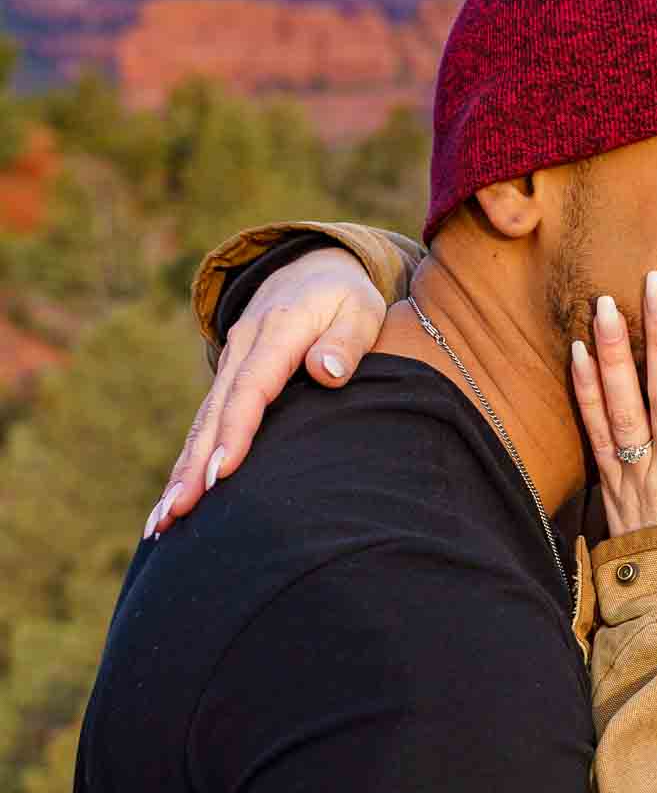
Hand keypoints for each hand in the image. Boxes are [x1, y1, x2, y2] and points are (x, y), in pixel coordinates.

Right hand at [148, 248, 383, 536]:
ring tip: (163, 523)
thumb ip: (345, 342)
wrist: (310, 270)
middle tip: (177, 513)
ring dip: (180, 474)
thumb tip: (326, 372)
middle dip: (193, 467)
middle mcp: (242, 350)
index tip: (224, 473)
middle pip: (214, 415)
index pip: (252, 389)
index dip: (236, 432)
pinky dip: (187, 464)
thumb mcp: (358, 311)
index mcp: (275, 333)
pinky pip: (204, 427)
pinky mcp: (227, 383)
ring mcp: (229, 367)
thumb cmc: (344, 298)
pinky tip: (174, 503)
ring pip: (201, 426)